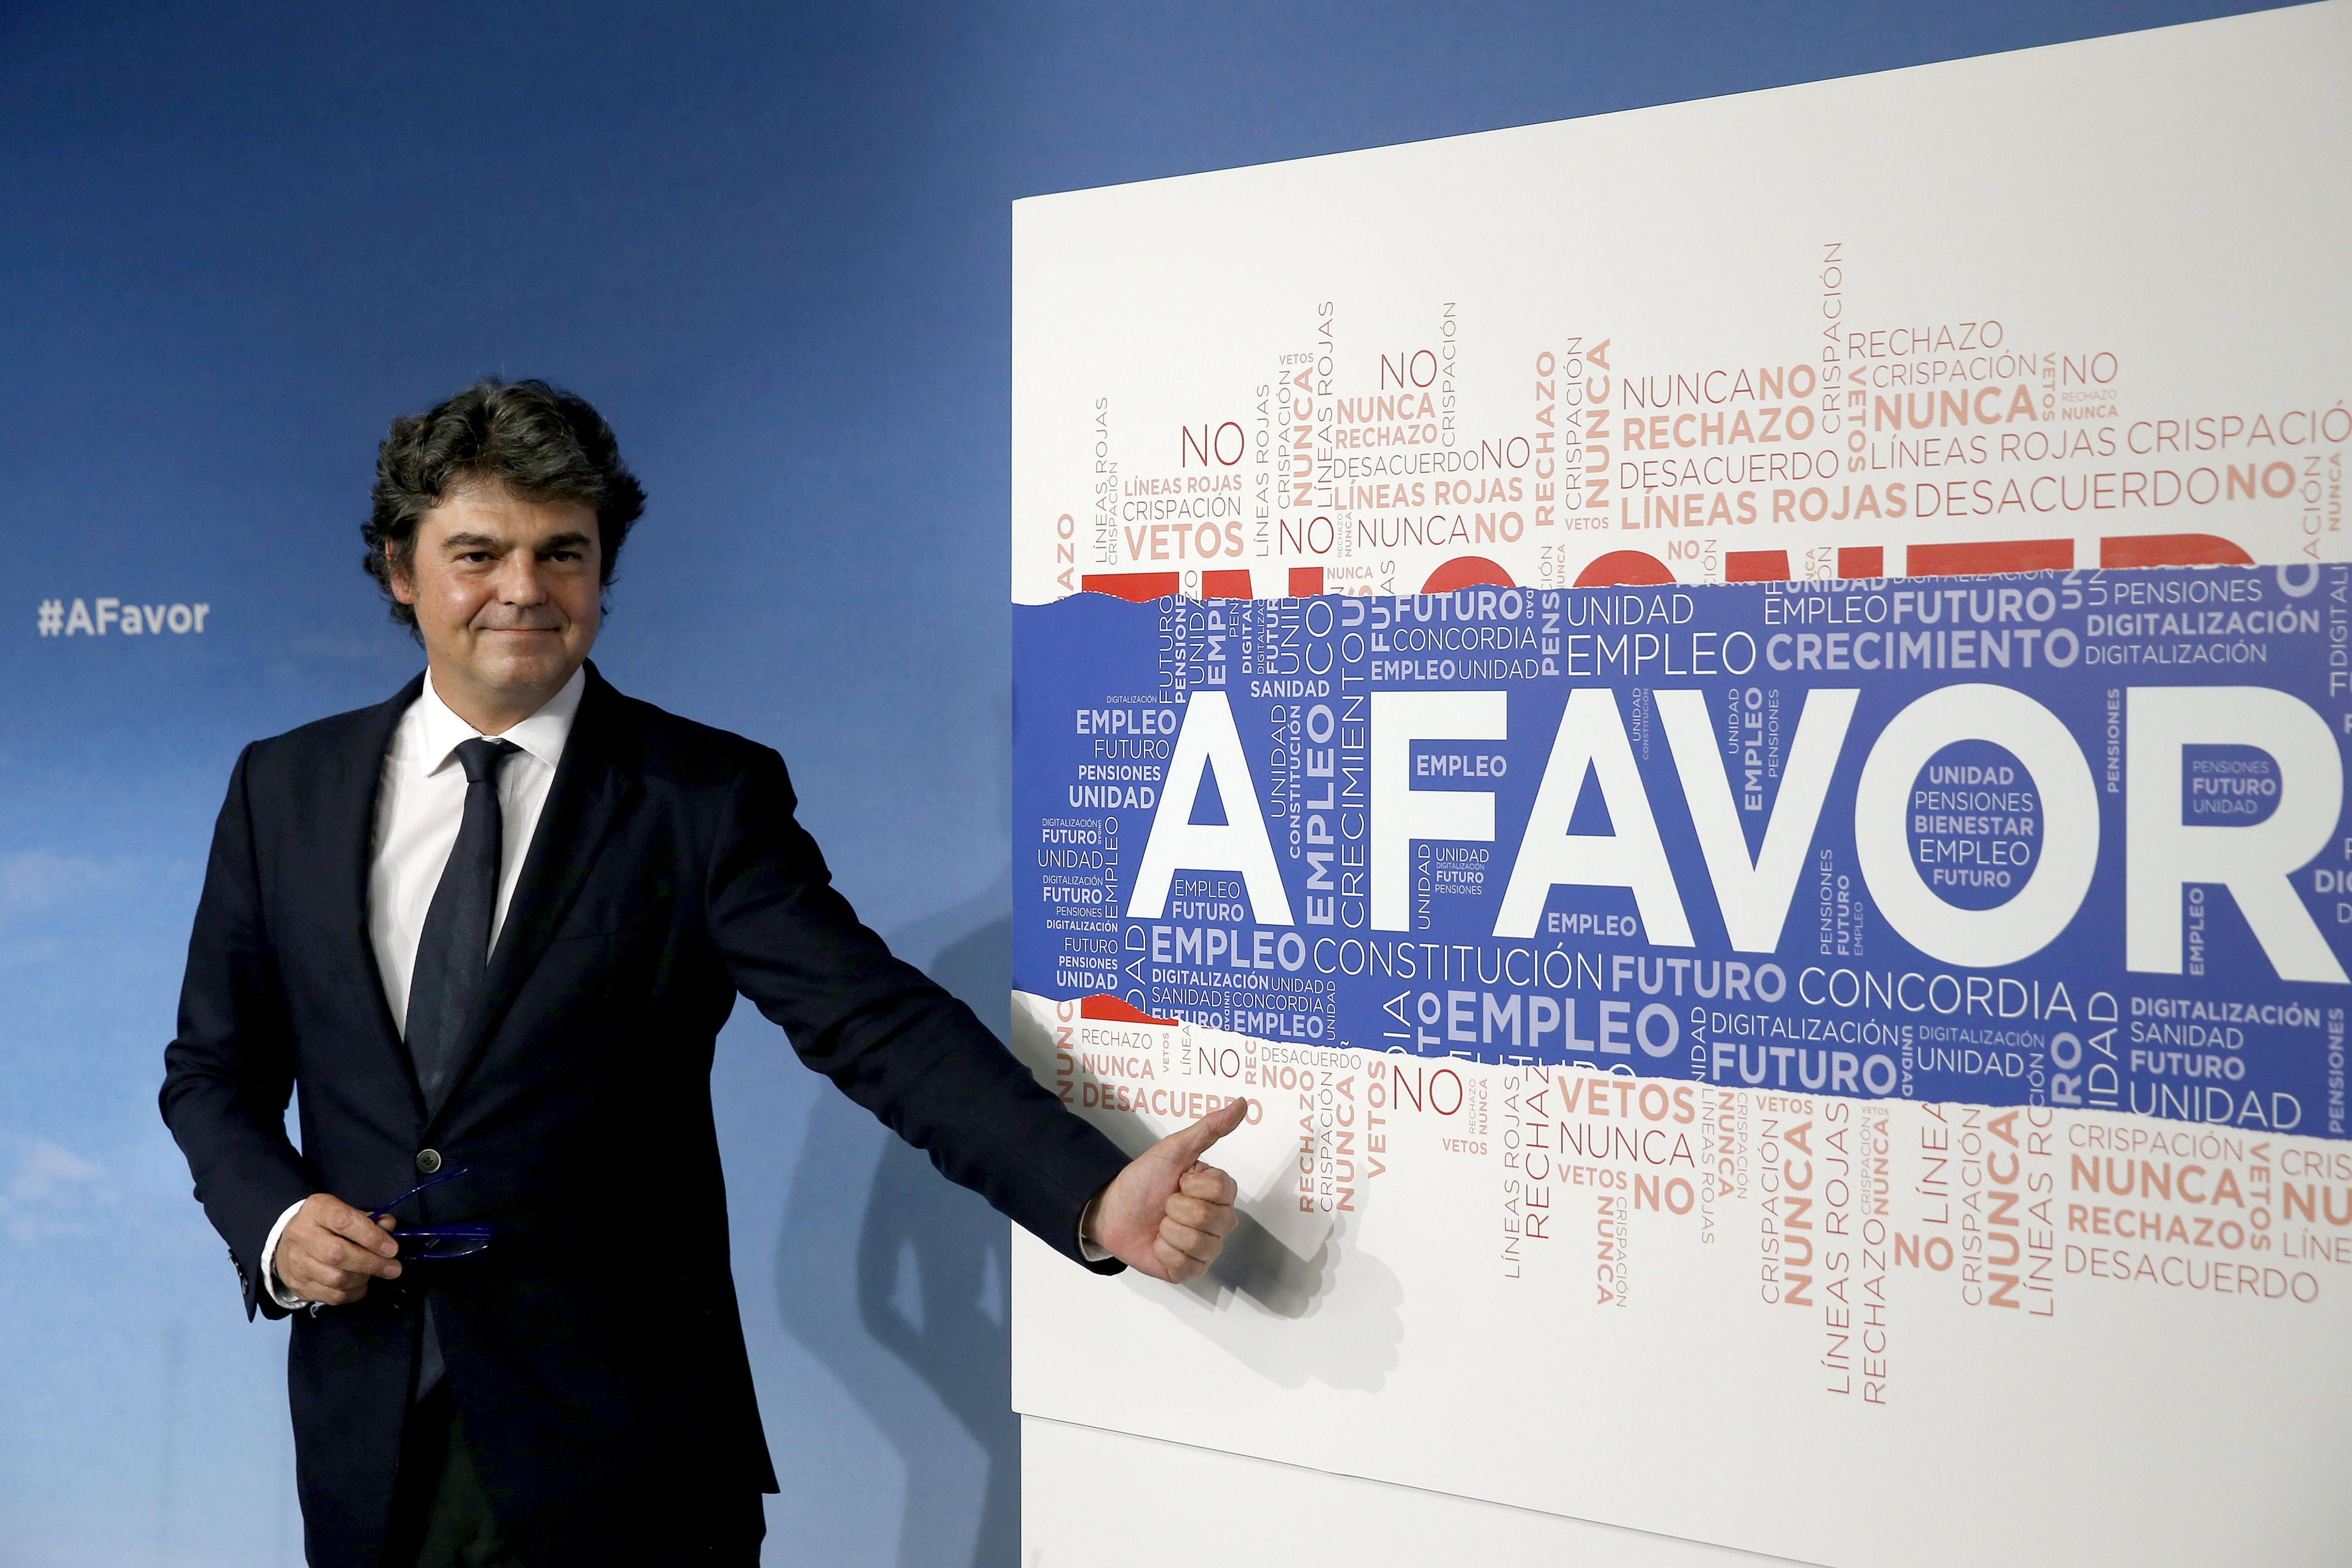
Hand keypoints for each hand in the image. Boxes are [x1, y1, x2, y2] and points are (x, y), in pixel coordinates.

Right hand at [275, 1193, 401, 1305]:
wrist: (289, 1242)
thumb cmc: (326, 1224)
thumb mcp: (345, 1212)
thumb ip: (369, 1219)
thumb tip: (388, 1226)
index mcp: (317, 1210)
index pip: (345, 1222)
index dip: (372, 1237)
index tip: (392, 1249)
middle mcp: (302, 1235)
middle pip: (338, 1255)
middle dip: (372, 1263)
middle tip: (393, 1268)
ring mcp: (297, 1263)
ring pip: (336, 1279)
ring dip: (363, 1279)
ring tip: (374, 1273)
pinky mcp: (298, 1285)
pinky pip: (332, 1296)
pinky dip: (353, 1293)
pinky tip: (361, 1284)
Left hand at [1089, 1099, 1245, 1282]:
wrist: (1112, 1210)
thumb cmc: (1144, 1180)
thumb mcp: (1173, 1150)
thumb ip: (1209, 1129)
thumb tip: (1242, 1103)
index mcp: (1221, 1193)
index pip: (1222, 1188)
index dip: (1192, 1184)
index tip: (1179, 1180)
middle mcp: (1220, 1221)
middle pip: (1210, 1217)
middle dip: (1177, 1207)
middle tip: (1166, 1204)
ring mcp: (1208, 1248)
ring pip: (1198, 1243)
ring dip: (1169, 1230)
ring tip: (1161, 1224)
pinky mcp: (1191, 1270)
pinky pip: (1186, 1265)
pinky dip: (1164, 1252)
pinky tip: (1158, 1244)